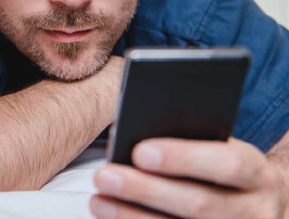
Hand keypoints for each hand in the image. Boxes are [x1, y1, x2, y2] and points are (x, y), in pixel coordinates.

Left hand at [90, 138, 284, 218]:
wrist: (256, 207)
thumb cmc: (223, 171)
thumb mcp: (219, 152)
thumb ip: (189, 145)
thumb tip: (134, 143)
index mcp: (258, 174)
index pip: (227, 164)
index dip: (183, 158)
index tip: (139, 152)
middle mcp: (255, 211)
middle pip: (198, 203)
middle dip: (145, 190)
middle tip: (104, 176)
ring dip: (132, 217)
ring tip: (98, 201)